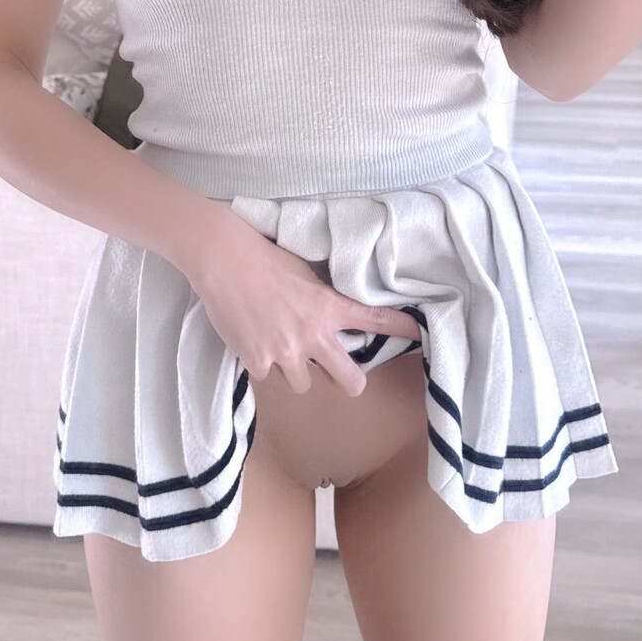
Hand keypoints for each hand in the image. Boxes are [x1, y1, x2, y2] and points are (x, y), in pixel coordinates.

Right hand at [186, 213, 420, 396]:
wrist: (223, 259)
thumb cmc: (263, 256)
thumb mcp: (304, 272)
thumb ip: (321, 298)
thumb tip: (328, 313)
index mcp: (328, 307)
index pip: (374, 319)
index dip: (400, 329)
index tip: (418, 335)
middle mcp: (313, 335)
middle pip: (350, 381)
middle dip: (349, 382)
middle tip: (341, 374)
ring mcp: (285, 352)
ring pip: (302, 384)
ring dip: (295, 370)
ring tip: (278, 343)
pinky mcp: (257, 361)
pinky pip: (266, 375)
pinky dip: (260, 362)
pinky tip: (251, 338)